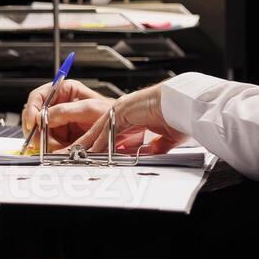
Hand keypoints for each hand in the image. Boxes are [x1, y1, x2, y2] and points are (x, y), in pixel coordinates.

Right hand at [22, 79, 109, 152]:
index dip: (32, 109)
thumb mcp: (90, 109)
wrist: (120, 126)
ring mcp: (58, 120)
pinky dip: (51, 146)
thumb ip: (66, 111)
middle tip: (41, 139)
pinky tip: (60, 148)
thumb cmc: (111, 112)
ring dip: (45, 140)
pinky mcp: (60, 133)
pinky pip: (48, 141)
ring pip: (39, 131)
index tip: (33, 122)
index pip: (38, 96)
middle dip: (37, 129)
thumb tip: (44, 116)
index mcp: (64, 90)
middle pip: (34, 115)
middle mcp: (59, 104)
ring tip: (58, 145)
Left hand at [70, 83, 186, 155]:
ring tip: (75, 154)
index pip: (112, 131)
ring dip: (87, 144)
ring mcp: (122, 109)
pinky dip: (98, 143)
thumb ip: (158, 144)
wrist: (184, 103)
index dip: (101, 143)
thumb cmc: (180, 114)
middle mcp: (126, 109)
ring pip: (100, 130)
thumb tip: (154, 150)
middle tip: (74, 153)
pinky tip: (90, 152)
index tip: (93, 153)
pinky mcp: (123, 112)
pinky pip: (107, 131)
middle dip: (87, 142)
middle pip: (100, 129)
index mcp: (135, 113)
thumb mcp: (168, 136)